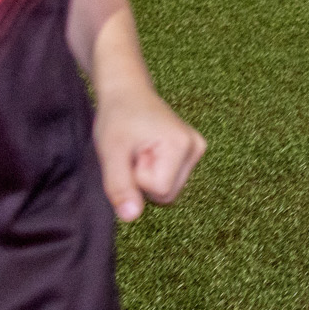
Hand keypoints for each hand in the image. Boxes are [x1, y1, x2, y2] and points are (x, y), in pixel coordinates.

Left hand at [93, 82, 204, 220]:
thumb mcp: (111, 153)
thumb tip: (131, 217)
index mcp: (182, 145)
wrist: (127, 92)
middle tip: (133, 154)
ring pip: (169, 191)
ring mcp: (197, 150)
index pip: (159, 191)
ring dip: (149, 178)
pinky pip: (171, 180)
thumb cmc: (117, 118)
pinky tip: (148, 152)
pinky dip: (155, 173)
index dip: (137, 179)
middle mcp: (196, 148)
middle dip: (144, 181)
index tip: (131, 154)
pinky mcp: (193, 152)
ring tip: (139, 152)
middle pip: (167, 195)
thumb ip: (120, 186)